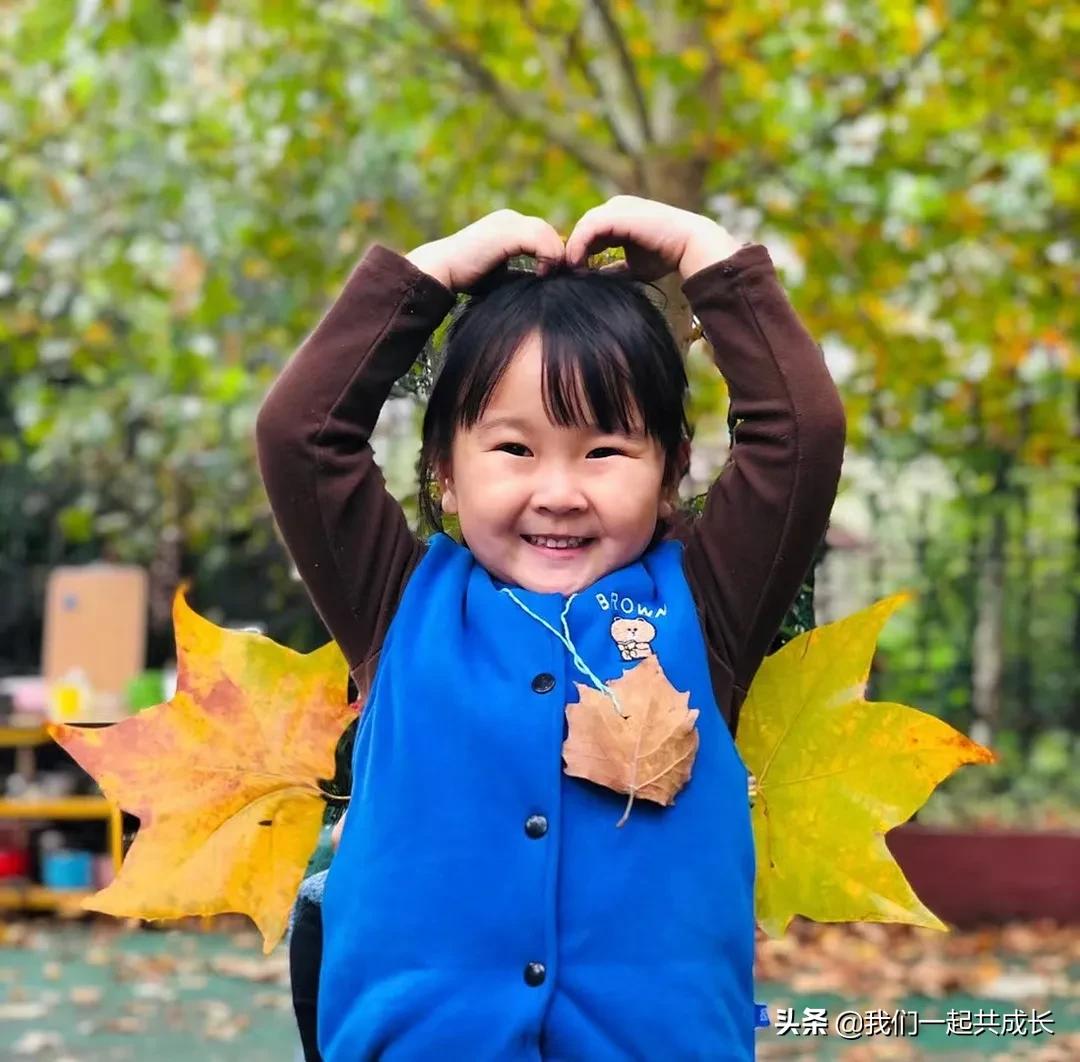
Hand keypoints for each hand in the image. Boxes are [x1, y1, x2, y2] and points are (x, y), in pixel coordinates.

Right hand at [405, 209, 564, 291]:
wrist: (440, 270)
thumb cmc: (465, 278)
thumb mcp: (499, 274)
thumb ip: (520, 272)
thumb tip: (543, 284)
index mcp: (507, 225)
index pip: (543, 234)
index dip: (552, 255)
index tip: (552, 278)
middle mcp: (509, 218)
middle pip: (549, 232)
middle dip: (557, 255)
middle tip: (558, 278)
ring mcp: (507, 222)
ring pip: (548, 234)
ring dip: (554, 258)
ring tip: (548, 278)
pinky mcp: (506, 232)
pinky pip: (540, 239)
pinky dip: (547, 257)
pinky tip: (541, 274)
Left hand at [563, 195, 741, 280]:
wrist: (690, 246)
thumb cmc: (666, 256)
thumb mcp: (632, 265)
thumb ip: (613, 269)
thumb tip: (595, 281)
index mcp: (619, 217)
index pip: (589, 232)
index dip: (578, 253)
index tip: (571, 275)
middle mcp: (617, 207)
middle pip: (583, 229)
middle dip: (572, 251)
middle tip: (564, 274)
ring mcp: (617, 207)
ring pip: (583, 226)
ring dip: (572, 250)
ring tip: (571, 271)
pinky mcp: (618, 213)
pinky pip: (588, 227)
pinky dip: (579, 245)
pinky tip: (577, 264)